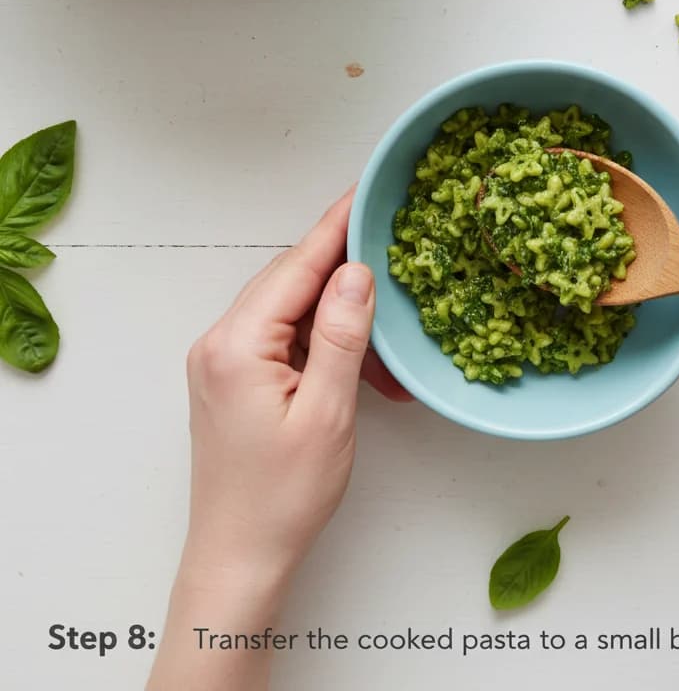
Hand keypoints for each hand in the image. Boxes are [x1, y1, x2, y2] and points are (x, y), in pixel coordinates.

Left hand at [149, 189, 406, 690]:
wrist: (240, 555)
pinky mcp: (233, 377)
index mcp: (238, 344)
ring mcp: (222, 359)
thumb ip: (341, 335)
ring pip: (289, 307)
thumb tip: (357, 272)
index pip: (297, 267)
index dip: (337, 227)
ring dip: (336, 309)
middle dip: (342, 265)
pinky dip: (321, 339)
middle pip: (289, 279)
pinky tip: (357, 356)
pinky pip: (282, 336)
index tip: (366, 192)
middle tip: (390, 245)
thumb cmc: (283, 496)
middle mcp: (220, 342)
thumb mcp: (327, 412)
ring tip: (383, 322)